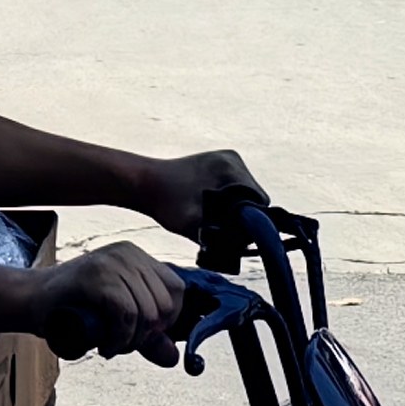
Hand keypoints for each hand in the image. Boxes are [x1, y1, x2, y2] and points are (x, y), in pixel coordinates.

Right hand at [27, 242, 197, 361]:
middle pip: (166, 305)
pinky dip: (118, 339)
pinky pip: (126, 314)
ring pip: (148, 313)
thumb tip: (174, 357)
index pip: (177, 289)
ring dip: (131, 342)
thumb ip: (147, 335)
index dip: (168, 321)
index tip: (144, 335)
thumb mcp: (117, 319)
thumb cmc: (73, 309)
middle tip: (122, 343)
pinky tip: (105, 346)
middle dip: (148, 336)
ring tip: (111, 345)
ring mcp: (112, 262)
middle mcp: (128, 253)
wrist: (31, 300)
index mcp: (137, 256)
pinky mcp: (97, 276)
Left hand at [131, 148, 260, 239]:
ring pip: (246, 193)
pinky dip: (229, 200)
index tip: (235, 235)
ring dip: (236, 209)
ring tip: (217, 221)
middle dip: (244, 215)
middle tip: (225, 231)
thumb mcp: (195, 225)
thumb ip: (221, 236)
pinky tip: (213, 210)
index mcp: (230, 167)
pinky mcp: (218, 163)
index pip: (260, 201)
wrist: (144, 184)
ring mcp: (226, 159)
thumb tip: (244, 247)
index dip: (252, 222)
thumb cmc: (166, 204)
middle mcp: (232, 159)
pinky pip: (235, 187)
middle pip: (255, 197)